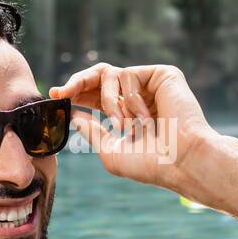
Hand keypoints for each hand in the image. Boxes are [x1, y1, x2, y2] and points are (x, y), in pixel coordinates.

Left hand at [50, 62, 216, 189]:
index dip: (76, 93)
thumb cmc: (151, 164)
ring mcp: (152, 85)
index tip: (56, 95)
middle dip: (78, 82)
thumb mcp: (111, 151)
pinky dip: (130, 98)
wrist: (181, 162)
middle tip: (63, 92)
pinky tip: (145, 116)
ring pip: (111, 74)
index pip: (96, 95)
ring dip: (109, 102)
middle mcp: (139, 96)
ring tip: (125, 125)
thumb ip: (91, 131)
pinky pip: (128, 74)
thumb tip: (72, 114)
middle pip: (100, 75)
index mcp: (127, 113)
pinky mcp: (164, 75)